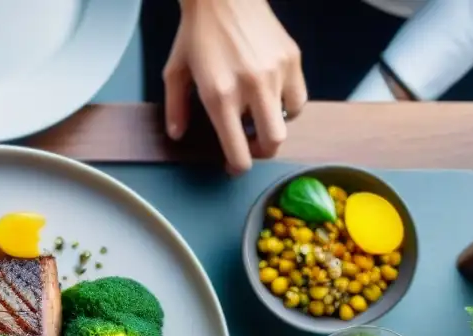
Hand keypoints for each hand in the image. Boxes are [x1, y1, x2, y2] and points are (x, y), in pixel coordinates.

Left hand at [163, 0, 306, 173]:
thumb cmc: (198, 32)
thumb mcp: (175, 72)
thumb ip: (175, 108)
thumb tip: (178, 135)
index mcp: (219, 96)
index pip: (239, 153)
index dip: (237, 167)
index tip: (233, 165)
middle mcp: (251, 88)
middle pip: (272, 143)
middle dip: (260, 151)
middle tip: (249, 145)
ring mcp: (275, 73)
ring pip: (287, 123)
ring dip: (273, 126)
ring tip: (257, 115)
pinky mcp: (292, 58)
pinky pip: (297, 98)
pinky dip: (287, 105)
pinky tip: (270, 96)